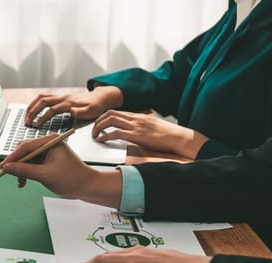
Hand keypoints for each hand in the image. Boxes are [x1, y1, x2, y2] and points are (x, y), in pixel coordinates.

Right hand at [25, 86, 123, 127]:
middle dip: (32, 112)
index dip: (43, 117)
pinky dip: (35, 104)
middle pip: (42, 101)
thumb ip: (82, 112)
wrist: (99, 98)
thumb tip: (72, 111)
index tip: (36, 126)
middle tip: (26, 122)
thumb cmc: (95, 107)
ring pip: (40, 98)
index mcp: (69, 103)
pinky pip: (43, 97)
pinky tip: (32, 111)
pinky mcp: (58, 97)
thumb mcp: (92, 111)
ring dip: (31, 107)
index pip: (52, 109)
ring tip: (26, 117)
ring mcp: (60, 96)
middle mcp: (62, 97)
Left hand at [92, 110, 207, 158]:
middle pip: (109, 114)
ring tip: (94, 135)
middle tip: (93, 130)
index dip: (103, 117)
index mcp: (138, 115)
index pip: (116, 112)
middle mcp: (135, 118)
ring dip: (98, 127)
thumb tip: (132, 130)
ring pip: (110, 120)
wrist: (179, 138)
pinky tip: (101, 140)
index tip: (98, 123)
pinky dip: (105, 136)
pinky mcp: (137, 135)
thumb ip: (140, 125)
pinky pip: (116, 133)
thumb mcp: (151, 125)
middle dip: (97, 121)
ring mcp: (136, 126)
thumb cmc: (167, 134)